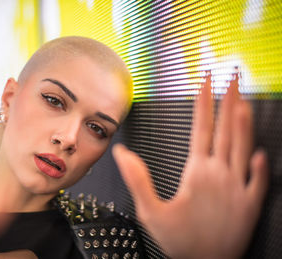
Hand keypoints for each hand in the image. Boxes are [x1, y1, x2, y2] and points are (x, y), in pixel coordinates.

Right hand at [113, 71, 268, 257]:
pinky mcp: (251, 204)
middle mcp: (221, 175)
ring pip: (244, 147)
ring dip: (244, 122)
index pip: (201, 128)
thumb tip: (123, 154)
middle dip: (229, 100)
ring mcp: (239, 188)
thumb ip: (137, 179)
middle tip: (233, 78)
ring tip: (245, 100)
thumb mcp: (150, 212)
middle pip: (226, 130)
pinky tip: (261, 151)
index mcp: (197, 173)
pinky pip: (260, 179)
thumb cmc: (181, 243)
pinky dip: (261, 164)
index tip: (206, 82)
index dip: (203, 102)